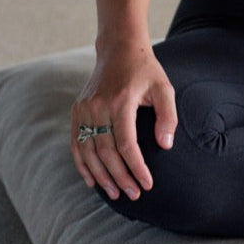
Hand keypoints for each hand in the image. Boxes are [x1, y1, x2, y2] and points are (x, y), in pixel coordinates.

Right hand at [70, 43, 176, 199]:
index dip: (136, 167)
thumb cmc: (146, 71)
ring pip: (88, 151)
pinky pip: (76, 142)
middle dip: (120, 177)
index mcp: (120, 101)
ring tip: (116, 193)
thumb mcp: (164, 89)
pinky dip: (82, 164)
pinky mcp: (77, 110)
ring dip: (101, 176)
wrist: (119, 49)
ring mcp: (83, 109)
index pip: (126, 144)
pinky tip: (92, 180)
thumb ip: (167, 117)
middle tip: (133, 194)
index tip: (147, 184)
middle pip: (106, 152)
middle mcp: (97, 106)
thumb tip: (165, 146)